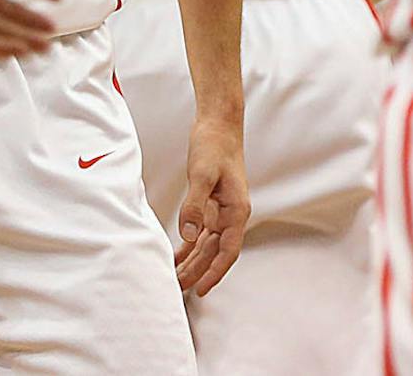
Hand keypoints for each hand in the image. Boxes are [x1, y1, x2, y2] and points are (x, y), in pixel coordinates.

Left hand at [173, 115, 248, 295]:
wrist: (218, 124)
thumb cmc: (214, 145)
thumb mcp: (201, 174)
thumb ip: (194, 206)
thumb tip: (188, 235)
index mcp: (236, 210)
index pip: (228, 251)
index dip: (215, 272)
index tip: (202, 289)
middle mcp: (231, 214)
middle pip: (215, 252)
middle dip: (198, 272)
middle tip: (178, 289)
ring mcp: (221, 210)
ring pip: (207, 245)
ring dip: (193, 261)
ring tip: (176, 279)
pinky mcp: (211, 204)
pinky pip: (201, 232)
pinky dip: (189, 245)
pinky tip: (178, 256)